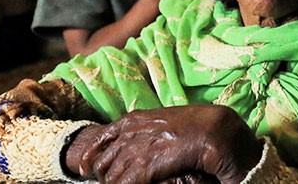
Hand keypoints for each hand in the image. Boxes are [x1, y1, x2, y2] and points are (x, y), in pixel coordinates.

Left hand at [64, 105, 262, 183]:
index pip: (102, 137)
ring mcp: (138, 149)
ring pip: (112, 176)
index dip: (91, 155)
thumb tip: (137, 137)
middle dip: (102, 175)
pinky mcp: (147, 166)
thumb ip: (147, 127)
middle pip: (104, 160)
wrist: (213, 130)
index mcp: (135, 119)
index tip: (84, 168)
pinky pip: (125, 183)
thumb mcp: (164, 120)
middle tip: (107, 183)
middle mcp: (132, 133)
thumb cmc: (195, 126)